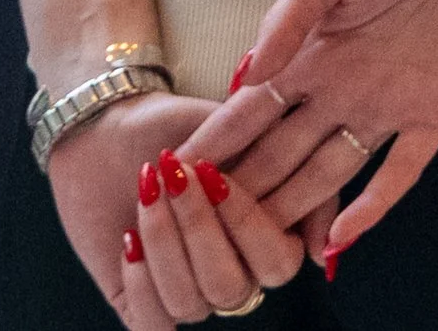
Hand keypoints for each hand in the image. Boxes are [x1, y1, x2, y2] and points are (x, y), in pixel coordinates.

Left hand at [48, 92, 299, 324]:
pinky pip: (151, 326)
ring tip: (148, 189)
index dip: (247, 224)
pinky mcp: (142, 305)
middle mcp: (232, 275)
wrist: (113, 126)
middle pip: (230, 288)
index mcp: (264, 240)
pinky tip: (131, 238)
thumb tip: (324, 245)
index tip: (216, 174)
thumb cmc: (181, 126)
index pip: (278, 264)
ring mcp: (187, 293)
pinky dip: (142, 282)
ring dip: (165, 242)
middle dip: (199, 228)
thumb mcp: (243, 127)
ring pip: (189, 305)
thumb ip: (290, 166)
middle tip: (178, 174)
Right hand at [193, 0, 437, 264]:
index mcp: (314, 51)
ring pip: (331, 173)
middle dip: (248, 189)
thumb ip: (292, 14)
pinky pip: (400, 173)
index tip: (179, 172)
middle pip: (285, 152)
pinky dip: (372, 208)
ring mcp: (388, 105)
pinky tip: (340, 242)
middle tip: (207, 230)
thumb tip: (248, 72)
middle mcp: (344, 87)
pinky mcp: (436, 114)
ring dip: (298, 209)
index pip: (254, 109)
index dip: (220, 140)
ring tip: (262, 251)